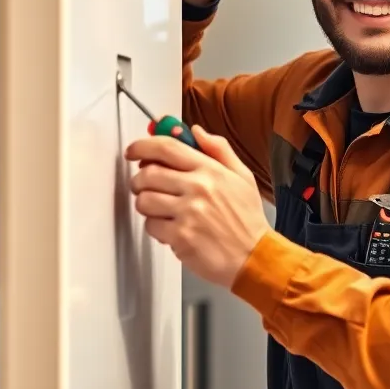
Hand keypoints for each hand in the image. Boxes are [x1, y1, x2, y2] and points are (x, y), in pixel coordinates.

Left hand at [125, 125, 269, 288]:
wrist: (254, 257)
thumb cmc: (247, 220)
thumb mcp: (242, 176)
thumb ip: (219, 150)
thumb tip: (196, 131)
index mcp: (210, 170)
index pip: (167, 147)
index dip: (143, 146)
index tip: (135, 150)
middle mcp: (198, 188)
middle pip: (148, 173)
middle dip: (139, 179)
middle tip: (145, 185)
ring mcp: (188, 213)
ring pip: (144, 199)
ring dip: (146, 204)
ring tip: (162, 209)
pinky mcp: (180, 236)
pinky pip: (150, 225)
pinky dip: (156, 227)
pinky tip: (171, 228)